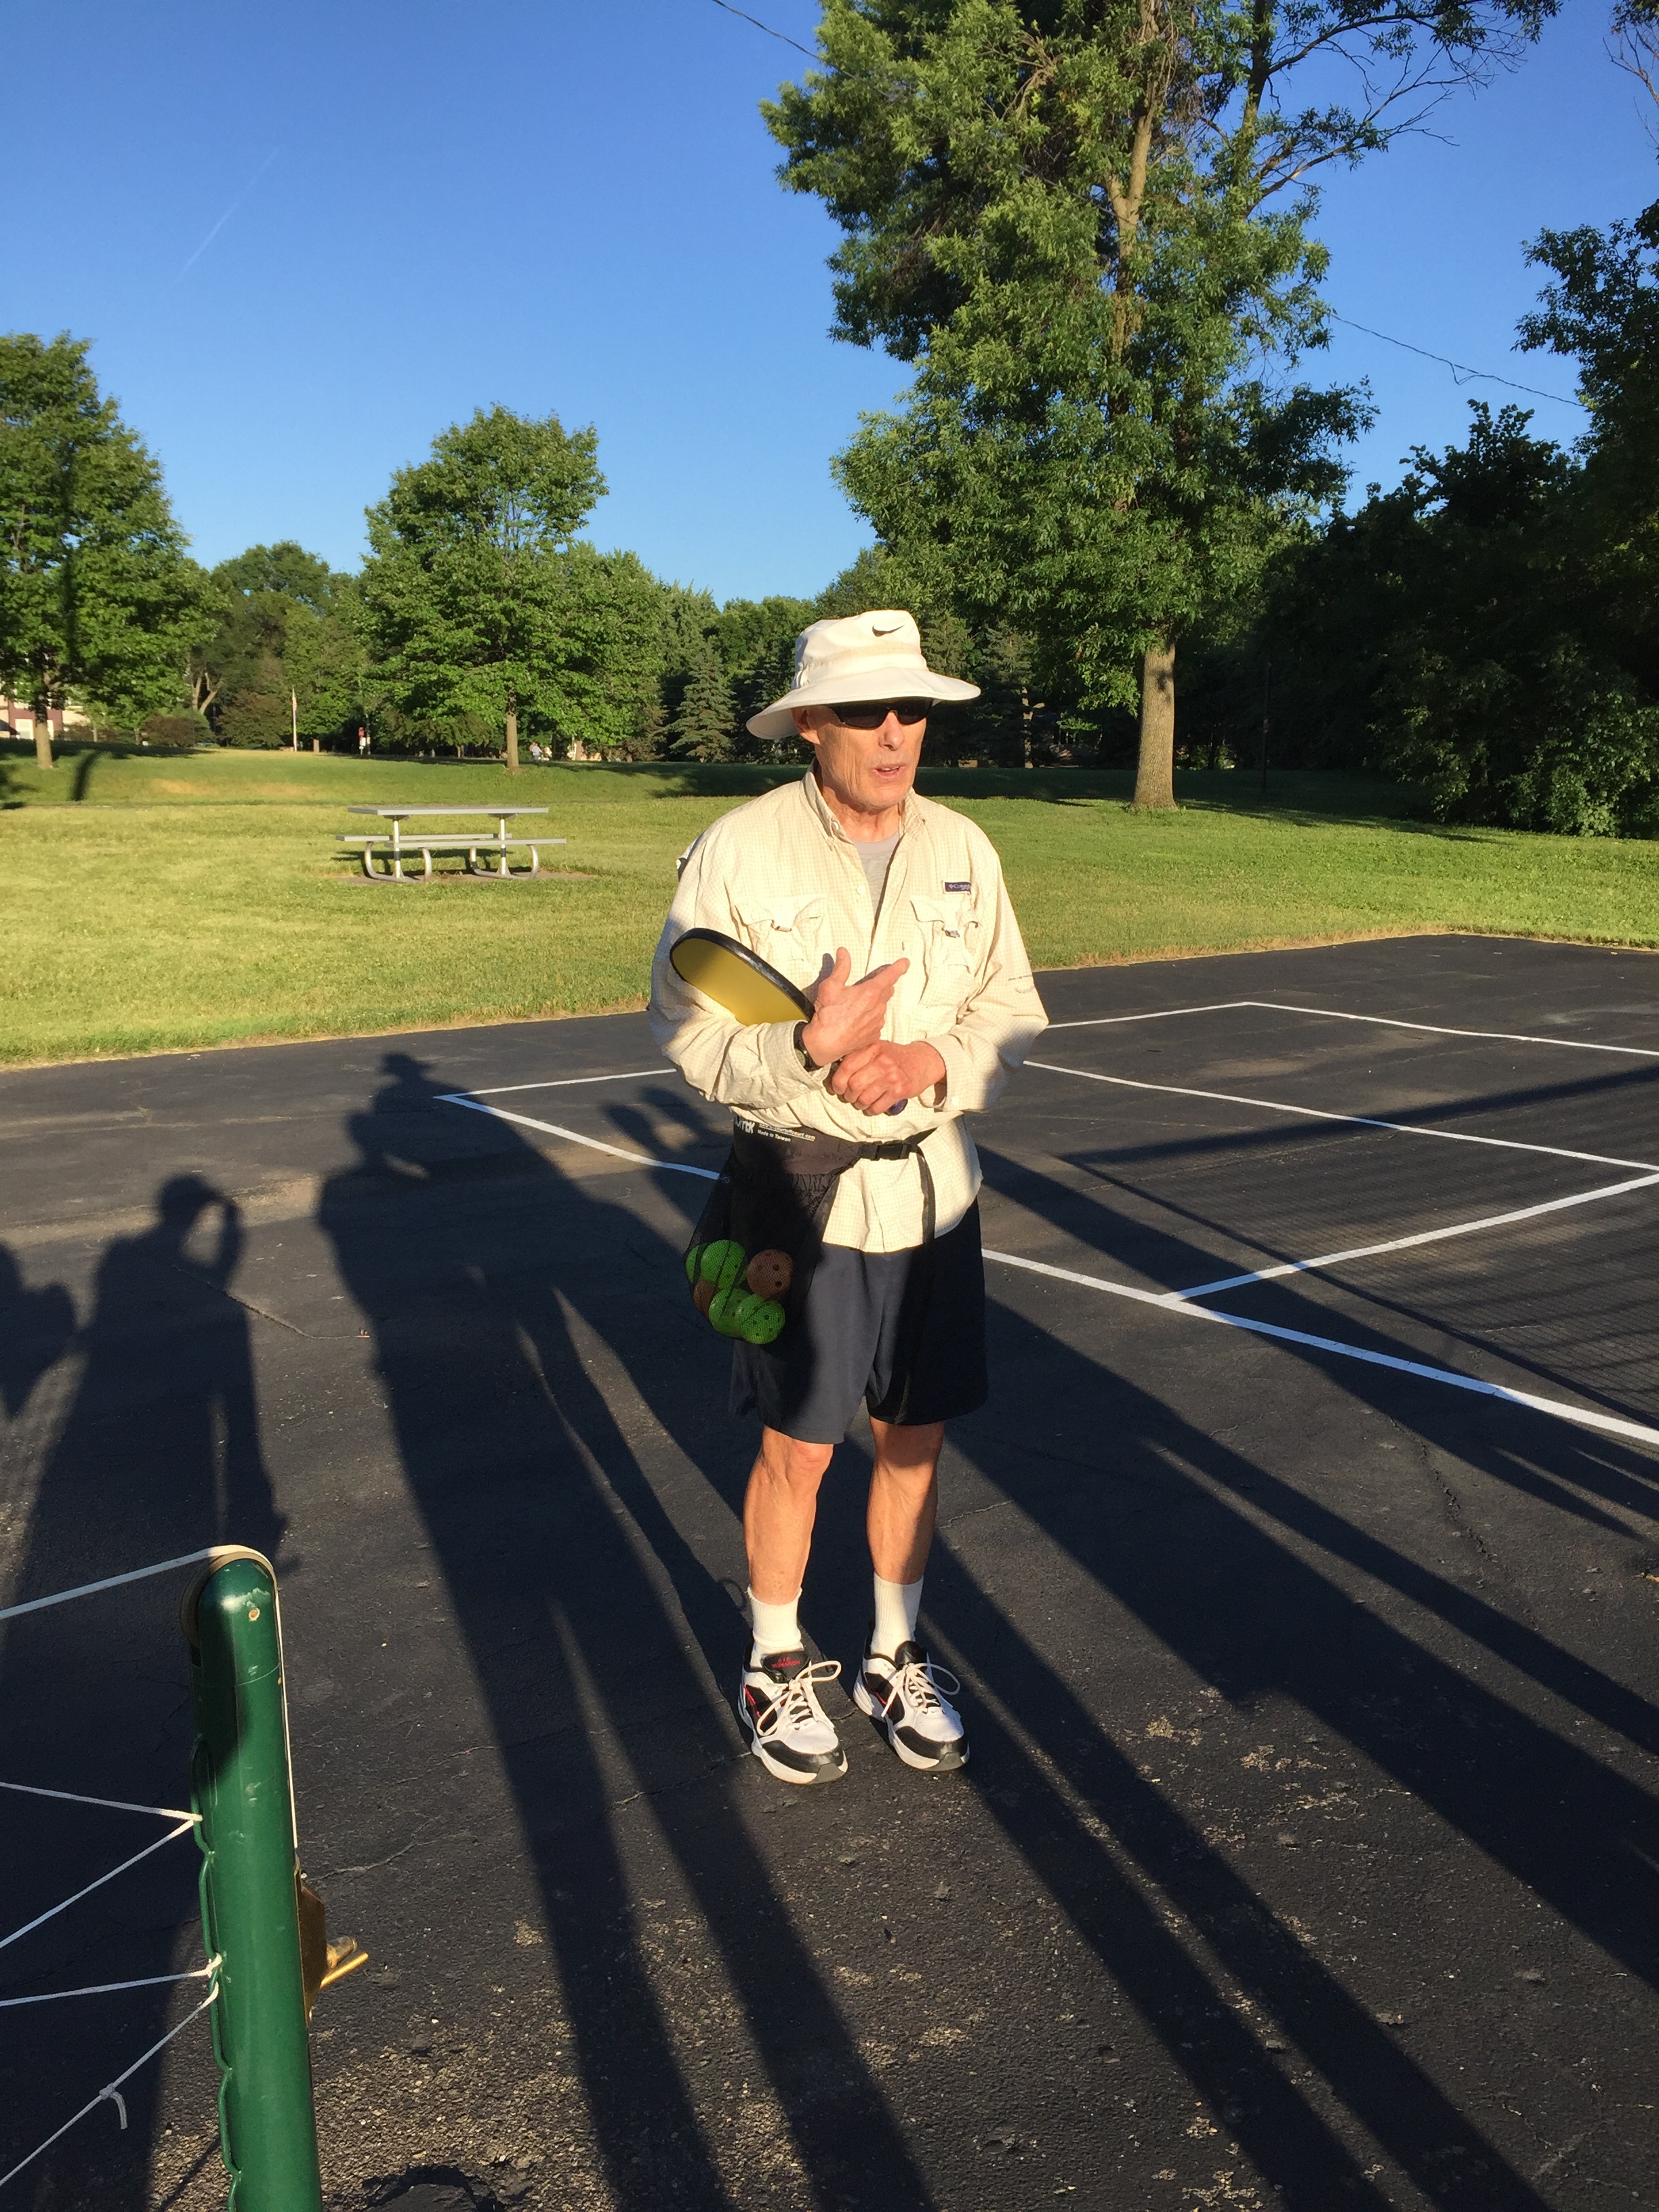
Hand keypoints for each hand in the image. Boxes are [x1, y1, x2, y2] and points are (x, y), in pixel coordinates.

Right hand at [800, 948, 908, 1067]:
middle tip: (870, 984)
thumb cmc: (827, 1014)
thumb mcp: (830, 986)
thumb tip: (843, 952)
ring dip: (875, 1002)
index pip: (890, 975)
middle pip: (888, 990)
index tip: (905, 963)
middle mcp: (878, 1006)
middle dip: (883, 985)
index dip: (899, 967)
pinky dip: (871, 1017)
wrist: (825, 1043)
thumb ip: (841, 968)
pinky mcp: (875, 1034)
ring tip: (857, 1005)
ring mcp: (878, 1021)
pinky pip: (877, 1021)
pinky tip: (857, 1019)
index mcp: (870, 992)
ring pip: (882, 1006)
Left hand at [831, 1039, 945, 1116]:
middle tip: (850, 1096)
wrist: (922, 1061)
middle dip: (848, 1095)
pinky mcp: (899, 1090)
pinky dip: (871, 1110)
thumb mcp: (877, 1048)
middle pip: (853, 1085)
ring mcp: (891, 1076)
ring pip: (864, 1098)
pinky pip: (877, 1107)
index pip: (846, 1067)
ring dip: (860, 1104)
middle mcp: (881, 1061)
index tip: (838, 1088)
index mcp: (872, 1048)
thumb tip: (836, 1073)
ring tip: (861, 1102)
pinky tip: (872, 1106)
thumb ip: (859, 1056)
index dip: (837, 1081)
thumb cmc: (895, 1056)